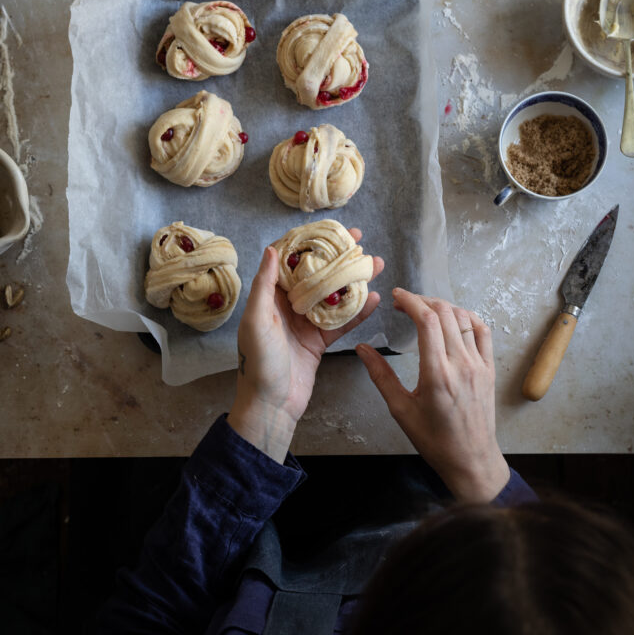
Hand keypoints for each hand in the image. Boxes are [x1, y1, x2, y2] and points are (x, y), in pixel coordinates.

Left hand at [228, 230, 383, 461]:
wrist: (271, 405)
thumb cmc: (258, 362)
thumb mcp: (257, 320)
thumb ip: (265, 285)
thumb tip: (272, 249)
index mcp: (270, 297)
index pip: (290, 261)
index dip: (308, 242)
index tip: (328, 229)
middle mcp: (288, 306)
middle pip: (316, 274)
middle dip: (337, 256)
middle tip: (359, 240)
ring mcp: (306, 323)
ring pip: (334, 295)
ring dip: (354, 280)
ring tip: (375, 263)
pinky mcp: (320, 341)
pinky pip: (342, 322)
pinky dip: (359, 311)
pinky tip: (375, 298)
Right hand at [356, 291, 509, 500]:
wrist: (471, 459)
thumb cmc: (435, 440)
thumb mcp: (401, 410)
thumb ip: (381, 376)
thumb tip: (362, 349)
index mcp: (437, 375)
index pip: (427, 321)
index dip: (411, 301)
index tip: (396, 296)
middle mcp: (461, 365)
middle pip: (444, 313)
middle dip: (422, 300)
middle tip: (404, 303)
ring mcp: (479, 365)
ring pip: (464, 317)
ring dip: (442, 306)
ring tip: (424, 309)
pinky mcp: (489, 368)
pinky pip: (482, 331)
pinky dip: (467, 317)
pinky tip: (453, 319)